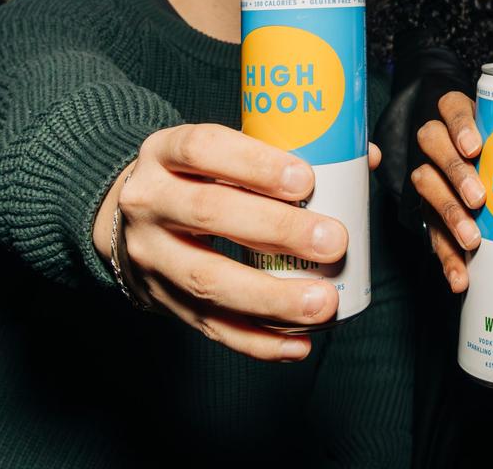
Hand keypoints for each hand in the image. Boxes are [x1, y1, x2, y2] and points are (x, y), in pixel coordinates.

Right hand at [92, 123, 382, 361]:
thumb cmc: (198, 178)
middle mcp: (149, 201)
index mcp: (166, 152)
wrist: (129, 220)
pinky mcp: (162, 301)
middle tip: (333, 241)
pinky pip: (209, 326)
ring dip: (271, 298)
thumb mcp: (222, 151)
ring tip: (322, 303)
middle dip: (277, 230)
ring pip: (207, 280)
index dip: (254, 163)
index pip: (203, 148)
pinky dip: (257, 341)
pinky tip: (297, 344)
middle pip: (209, 213)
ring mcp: (150, 255)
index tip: (306, 180)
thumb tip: (363, 157)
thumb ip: (288, 150)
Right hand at [411, 91, 492, 292]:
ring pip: (424, 183)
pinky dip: (446, 257)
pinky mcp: (429, 215)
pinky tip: (461, 277)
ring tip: (474, 239)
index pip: (451, 107)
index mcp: (469, 124)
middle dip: (454, 170)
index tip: (476, 147)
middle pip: (432, 142)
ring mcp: (432, 178)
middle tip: (480, 198)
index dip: (458, 123)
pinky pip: (430, 234)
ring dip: (448, 213)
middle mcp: (443, 146)